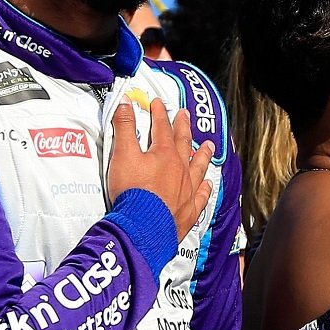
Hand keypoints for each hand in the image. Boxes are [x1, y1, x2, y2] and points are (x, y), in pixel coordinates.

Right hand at [107, 99, 213, 239]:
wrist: (143, 227)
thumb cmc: (132, 191)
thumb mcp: (122, 155)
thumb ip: (123, 127)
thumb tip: (125, 103)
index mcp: (164, 154)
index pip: (162, 128)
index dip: (159, 113)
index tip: (158, 103)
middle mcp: (180, 169)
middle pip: (183, 143)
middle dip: (182, 128)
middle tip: (185, 116)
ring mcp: (187, 190)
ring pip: (198, 167)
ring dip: (202, 155)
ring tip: (207, 146)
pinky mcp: (188, 210)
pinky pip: (201, 196)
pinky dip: (205, 188)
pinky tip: (208, 184)